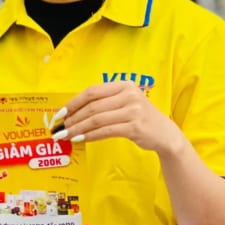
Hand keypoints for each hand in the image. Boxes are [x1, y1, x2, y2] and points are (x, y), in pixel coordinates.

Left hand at [52, 81, 181, 153]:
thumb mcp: (125, 103)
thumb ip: (104, 103)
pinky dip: (90, 136)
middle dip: (72, 118)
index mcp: (124, 85)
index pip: (92, 91)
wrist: (165, 134)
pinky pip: (105, 131)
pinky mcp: (135, 126)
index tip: (60, 113)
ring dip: (77, 129)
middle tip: (59, 128)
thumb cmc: (140, 118)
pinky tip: (80, 139)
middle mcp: (129, 95)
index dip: (73, 102)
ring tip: (65, 136)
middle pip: (92, 106)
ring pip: (96, 119)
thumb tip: (73, 112)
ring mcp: (133, 110)